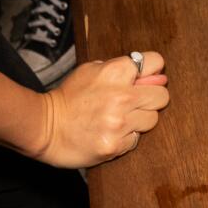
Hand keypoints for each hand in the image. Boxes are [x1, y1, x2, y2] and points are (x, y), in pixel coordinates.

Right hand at [30, 52, 170, 167]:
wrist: (45, 128)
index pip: (156, 61)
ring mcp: (119, 123)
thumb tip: (158, 75)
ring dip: (139, 120)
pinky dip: (126, 137)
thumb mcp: (91, 71)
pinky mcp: (115, 145)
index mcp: (114, 71)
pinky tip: (110, 132)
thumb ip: (122, 69)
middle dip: (152, 98)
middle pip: (162, 95)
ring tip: (119, 119)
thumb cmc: (69, 98)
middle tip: (134, 102)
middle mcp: (121, 96)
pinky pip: (136, 140)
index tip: (144, 79)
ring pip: (152, 119)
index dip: (152, 70)